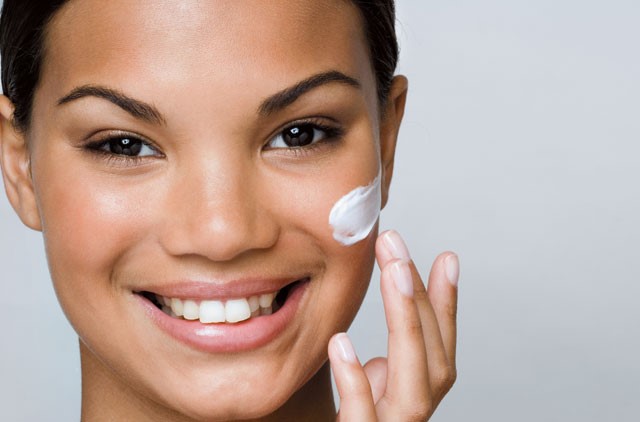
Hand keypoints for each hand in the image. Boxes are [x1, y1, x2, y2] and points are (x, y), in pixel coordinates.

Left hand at [329, 230, 458, 420]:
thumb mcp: (365, 389)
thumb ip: (383, 364)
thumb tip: (397, 324)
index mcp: (413, 397)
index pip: (439, 348)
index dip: (446, 305)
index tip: (445, 258)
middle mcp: (411, 416)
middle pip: (433, 361)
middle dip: (419, 299)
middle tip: (396, 247)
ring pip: (415, 388)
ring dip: (407, 325)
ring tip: (393, 273)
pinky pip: (362, 420)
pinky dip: (356, 383)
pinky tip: (342, 343)